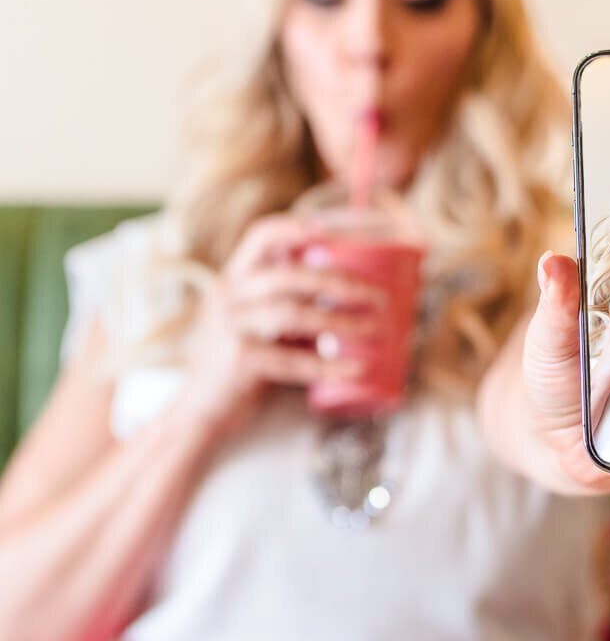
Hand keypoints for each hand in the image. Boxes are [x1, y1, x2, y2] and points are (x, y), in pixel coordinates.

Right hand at [180, 214, 387, 435]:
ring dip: (342, 322)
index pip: (260, 236)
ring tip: (377, 330)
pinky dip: (330, 364)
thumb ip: (290, 308)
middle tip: (379, 297)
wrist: (200, 412)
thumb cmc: (242, 367)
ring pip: (294, 314)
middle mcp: (227, 296)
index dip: (296, 228)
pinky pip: (293, 359)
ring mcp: (230, 326)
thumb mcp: (260, 326)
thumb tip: (354, 299)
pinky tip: (358, 368)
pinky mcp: (239, 359)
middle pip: (290, 275)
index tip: (334, 233)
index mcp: (234, 280)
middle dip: (339, 282)